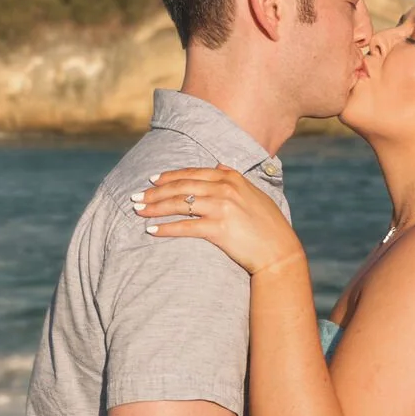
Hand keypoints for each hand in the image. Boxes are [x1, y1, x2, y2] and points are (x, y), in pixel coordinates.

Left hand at [133, 165, 306, 277]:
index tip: (152, 180)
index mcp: (232, 178)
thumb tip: (218, 164)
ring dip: (155, 208)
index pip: (192, 173)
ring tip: (138, 212)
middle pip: (181, 187)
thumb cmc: (267, 225)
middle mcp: (225, 189)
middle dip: (155, 192)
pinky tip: (151, 230)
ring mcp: (222, 208)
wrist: (279, 251)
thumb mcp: (253, 193)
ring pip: (179, 204)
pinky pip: (185, 227)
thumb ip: (234, 177)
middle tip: (135, 197)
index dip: (169, 176)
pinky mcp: (219, 229)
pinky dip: (166, 228)